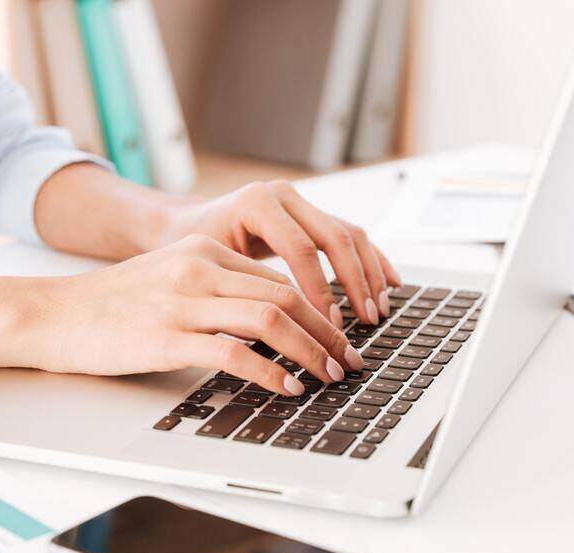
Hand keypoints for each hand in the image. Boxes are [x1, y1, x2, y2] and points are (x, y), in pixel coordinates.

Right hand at [4, 235, 364, 394]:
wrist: (52, 315)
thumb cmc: (109, 306)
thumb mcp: (167, 280)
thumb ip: (213, 290)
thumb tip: (266, 319)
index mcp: (202, 252)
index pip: (278, 277)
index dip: (319, 309)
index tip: (338, 337)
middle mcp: (198, 269)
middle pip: (286, 295)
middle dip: (328, 332)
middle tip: (350, 361)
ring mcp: (183, 302)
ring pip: (270, 319)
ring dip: (310, 351)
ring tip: (329, 375)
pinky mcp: (167, 337)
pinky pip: (235, 353)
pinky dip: (271, 372)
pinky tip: (287, 387)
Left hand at [155, 181, 402, 327]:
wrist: (183, 226)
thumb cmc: (189, 252)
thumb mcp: (210, 267)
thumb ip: (243, 289)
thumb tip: (275, 334)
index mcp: (258, 203)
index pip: (300, 249)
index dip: (320, 290)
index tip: (330, 325)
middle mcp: (283, 196)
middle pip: (334, 237)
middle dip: (355, 284)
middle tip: (366, 321)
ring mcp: (300, 202)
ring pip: (349, 234)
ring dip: (369, 275)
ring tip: (378, 311)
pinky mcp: (311, 214)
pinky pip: (350, 235)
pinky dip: (372, 261)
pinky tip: (390, 284)